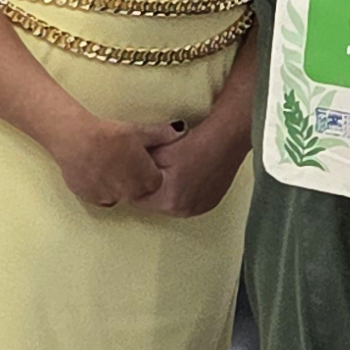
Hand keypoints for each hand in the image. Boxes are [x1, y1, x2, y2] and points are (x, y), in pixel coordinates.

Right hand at [51, 113, 176, 209]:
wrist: (77, 141)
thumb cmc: (110, 135)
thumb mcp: (139, 131)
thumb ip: (162, 134)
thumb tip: (181, 130)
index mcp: (147, 180)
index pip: (154, 181)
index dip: (147, 169)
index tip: (139, 159)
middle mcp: (131, 194)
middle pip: (137, 190)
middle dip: (133, 179)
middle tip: (122, 160)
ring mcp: (110, 198)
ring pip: (118, 194)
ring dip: (115, 184)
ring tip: (106, 163)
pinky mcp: (90, 198)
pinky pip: (99, 196)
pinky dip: (98, 186)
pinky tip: (94, 170)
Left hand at [132, 114, 246, 217]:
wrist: (226, 139)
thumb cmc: (194, 144)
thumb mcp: (157, 152)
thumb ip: (137, 167)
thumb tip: (123, 172)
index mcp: (168, 199)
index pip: (137, 200)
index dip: (132, 186)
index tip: (131, 176)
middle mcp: (184, 210)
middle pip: (154, 204)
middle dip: (149, 190)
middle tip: (150, 172)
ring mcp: (198, 208)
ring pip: (170, 204)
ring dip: (165, 193)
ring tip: (170, 172)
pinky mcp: (209, 204)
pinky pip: (187, 203)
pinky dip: (181, 193)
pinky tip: (184, 177)